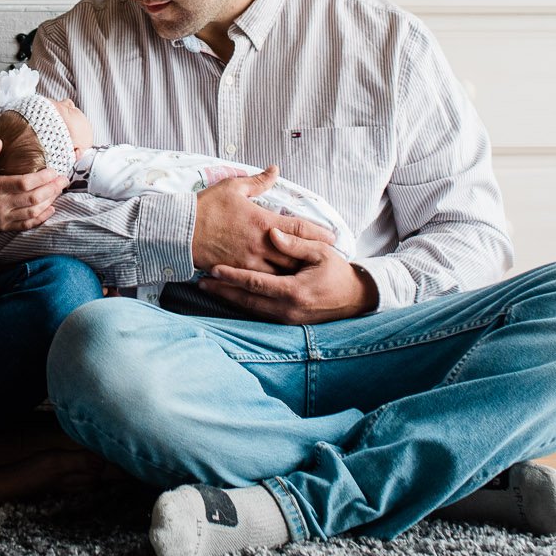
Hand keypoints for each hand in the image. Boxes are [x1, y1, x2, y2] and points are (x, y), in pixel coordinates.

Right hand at [0, 139, 67, 232]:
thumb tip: (0, 141)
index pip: (24, 183)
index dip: (42, 178)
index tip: (54, 170)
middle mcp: (1, 204)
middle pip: (34, 197)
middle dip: (53, 188)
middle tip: (65, 179)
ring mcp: (3, 218)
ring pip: (33, 211)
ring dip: (50, 201)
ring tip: (60, 190)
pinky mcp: (4, 227)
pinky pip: (27, 224)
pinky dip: (41, 218)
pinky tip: (51, 209)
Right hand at [190, 168, 336, 272]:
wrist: (181, 231)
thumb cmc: (207, 207)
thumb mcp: (233, 188)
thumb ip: (258, 181)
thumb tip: (275, 169)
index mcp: (263, 222)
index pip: (299, 228)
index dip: (319, 233)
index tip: (333, 237)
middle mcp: (262, 245)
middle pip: (296, 255)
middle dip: (313, 257)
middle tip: (328, 259)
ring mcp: (251, 262)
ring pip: (282, 272)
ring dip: (297, 272)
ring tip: (312, 274)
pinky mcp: (239, 273)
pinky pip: (263, 281)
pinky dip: (276, 282)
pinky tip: (285, 284)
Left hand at [199, 225, 376, 323]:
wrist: (355, 299)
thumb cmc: (337, 271)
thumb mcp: (321, 252)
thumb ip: (295, 243)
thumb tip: (272, 233)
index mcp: (294, 290)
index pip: (255, 283)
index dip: (232, 276)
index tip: (213, 268)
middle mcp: (287, 309)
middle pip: (246, 300)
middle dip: (222, 291)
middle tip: (200, 282)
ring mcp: (286, 319)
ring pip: (250, 310)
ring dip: (228, 299)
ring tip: (208, 289)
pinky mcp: (287, 322)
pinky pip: (259, 314)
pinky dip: (242, 305)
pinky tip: (229, 297)